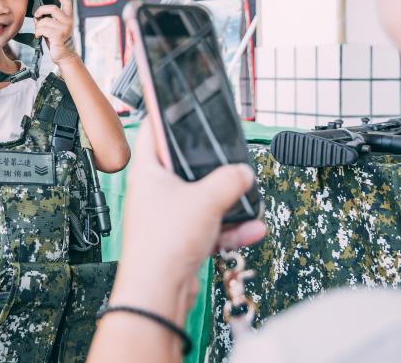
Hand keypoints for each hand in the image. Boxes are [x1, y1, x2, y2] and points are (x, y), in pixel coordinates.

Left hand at [33, 0, 77, 64]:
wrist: (64, 56)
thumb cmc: (58, 42)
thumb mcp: (54, 29)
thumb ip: (48, 21)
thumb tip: (37, 16)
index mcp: (68, 18)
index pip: (67, 3)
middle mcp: (68, 22)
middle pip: (52, 8)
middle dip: (41, 10)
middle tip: (37, 15)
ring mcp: (64, 28)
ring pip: (45, 21)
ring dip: (38, 27)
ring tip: (39, 32)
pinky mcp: (58, 35)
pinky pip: (43, 29)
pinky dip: (38, 32)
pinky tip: (39, 36)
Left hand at [110, 126, 266, 320]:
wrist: (159, 293)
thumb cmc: (164, 243)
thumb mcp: (206, 200)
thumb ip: (230, 180)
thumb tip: (243, 173)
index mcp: (149, 171)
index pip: (152, 131)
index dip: (166, 117)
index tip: (183, 107)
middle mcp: (155, 191)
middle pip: (186, 167)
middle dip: (213, 168)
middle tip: (229, 161)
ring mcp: (168, 216)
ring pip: (202, 199)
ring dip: (228, 202)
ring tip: (248, 200)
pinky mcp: (181, 239)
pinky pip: (210, 226)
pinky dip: (230, 228)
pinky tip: (252, 228)